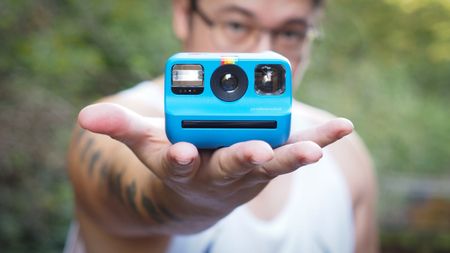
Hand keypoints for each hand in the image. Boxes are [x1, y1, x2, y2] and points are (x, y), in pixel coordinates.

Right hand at [78, 103, 352, 229]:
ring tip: (312, 148)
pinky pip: (294, 147)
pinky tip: (342, 127)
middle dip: (241, 159)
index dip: (180, 159)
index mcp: (186, 167)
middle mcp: (219, 173)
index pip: (180, 164)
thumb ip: (122, 127)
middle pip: (230, 166)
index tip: (181, 153)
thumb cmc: (175, 160)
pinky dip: (317, 139)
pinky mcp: (270, 161)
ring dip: (291, 154)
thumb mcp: (146, 145)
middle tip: (254, 152)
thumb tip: (86, 116)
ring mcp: (248, 170)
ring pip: (270, 162)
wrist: (201, 194)